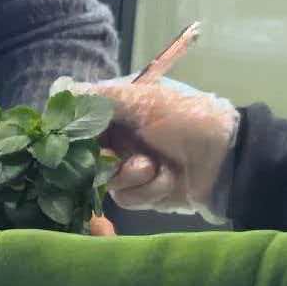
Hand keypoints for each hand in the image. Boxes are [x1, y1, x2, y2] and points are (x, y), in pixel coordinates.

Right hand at [65, 74, 237, 212]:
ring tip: (156, 167)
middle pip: (86, 155)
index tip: (76, 139)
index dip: (75, 133)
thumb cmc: (188, 120)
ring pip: (104, 179)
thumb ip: (99, 97)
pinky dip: (147, 190)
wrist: (229, 160)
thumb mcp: (144, 101)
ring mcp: (131, 166)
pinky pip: (126, 197)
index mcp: (120, 110)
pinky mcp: (144, 193)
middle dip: (105, 158)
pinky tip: (168, 181)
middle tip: (119, 156)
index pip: (80, 122)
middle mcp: (121, 137)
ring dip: (132, 174)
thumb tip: (57, 88)